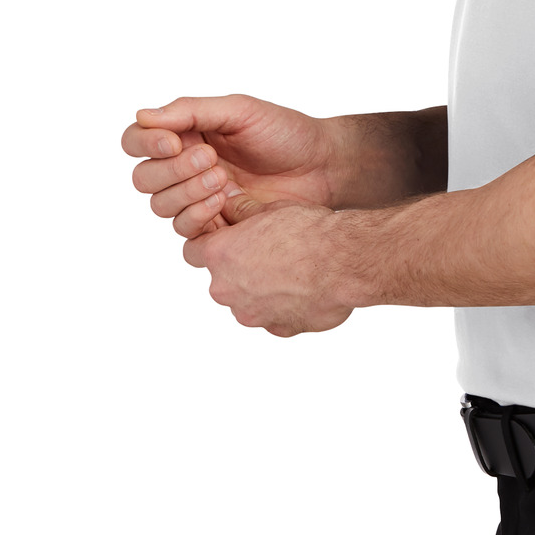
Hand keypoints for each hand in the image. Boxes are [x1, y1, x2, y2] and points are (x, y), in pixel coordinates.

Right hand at [121, 94, 337, 239]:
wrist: (323, 166)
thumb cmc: (284, 132)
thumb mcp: (239, 110)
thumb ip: (190, 111)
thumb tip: (142, 116)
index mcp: (185, 134)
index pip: (136, 141)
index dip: (145, 144)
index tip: (174, 141)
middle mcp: (184, 168)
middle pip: (144, 179)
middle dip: (172, 170)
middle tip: (211, 159)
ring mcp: (198, 199)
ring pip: (160, 207)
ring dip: (185, 193)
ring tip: (222, 180)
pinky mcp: (216, 227)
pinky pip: (185, 233)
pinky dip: (196, 217)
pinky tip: (223, 204)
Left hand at [182, 193, 353, 336]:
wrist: (343, 261)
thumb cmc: (307, 231)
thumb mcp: (270, 208)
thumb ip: (242, 211)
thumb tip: (229, 204)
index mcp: (220, 257)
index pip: (191, 251)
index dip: (207, 242)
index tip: (224, 237)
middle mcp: (227, 290)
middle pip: (220, 279)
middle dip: (238, 267)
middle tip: (267, 250)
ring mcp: (252, 314)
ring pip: (247, 301)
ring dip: (261, 289)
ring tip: (292, 269)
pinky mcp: (278, 329)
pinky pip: (273, 317)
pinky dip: (284, 305)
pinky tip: (305, 288)